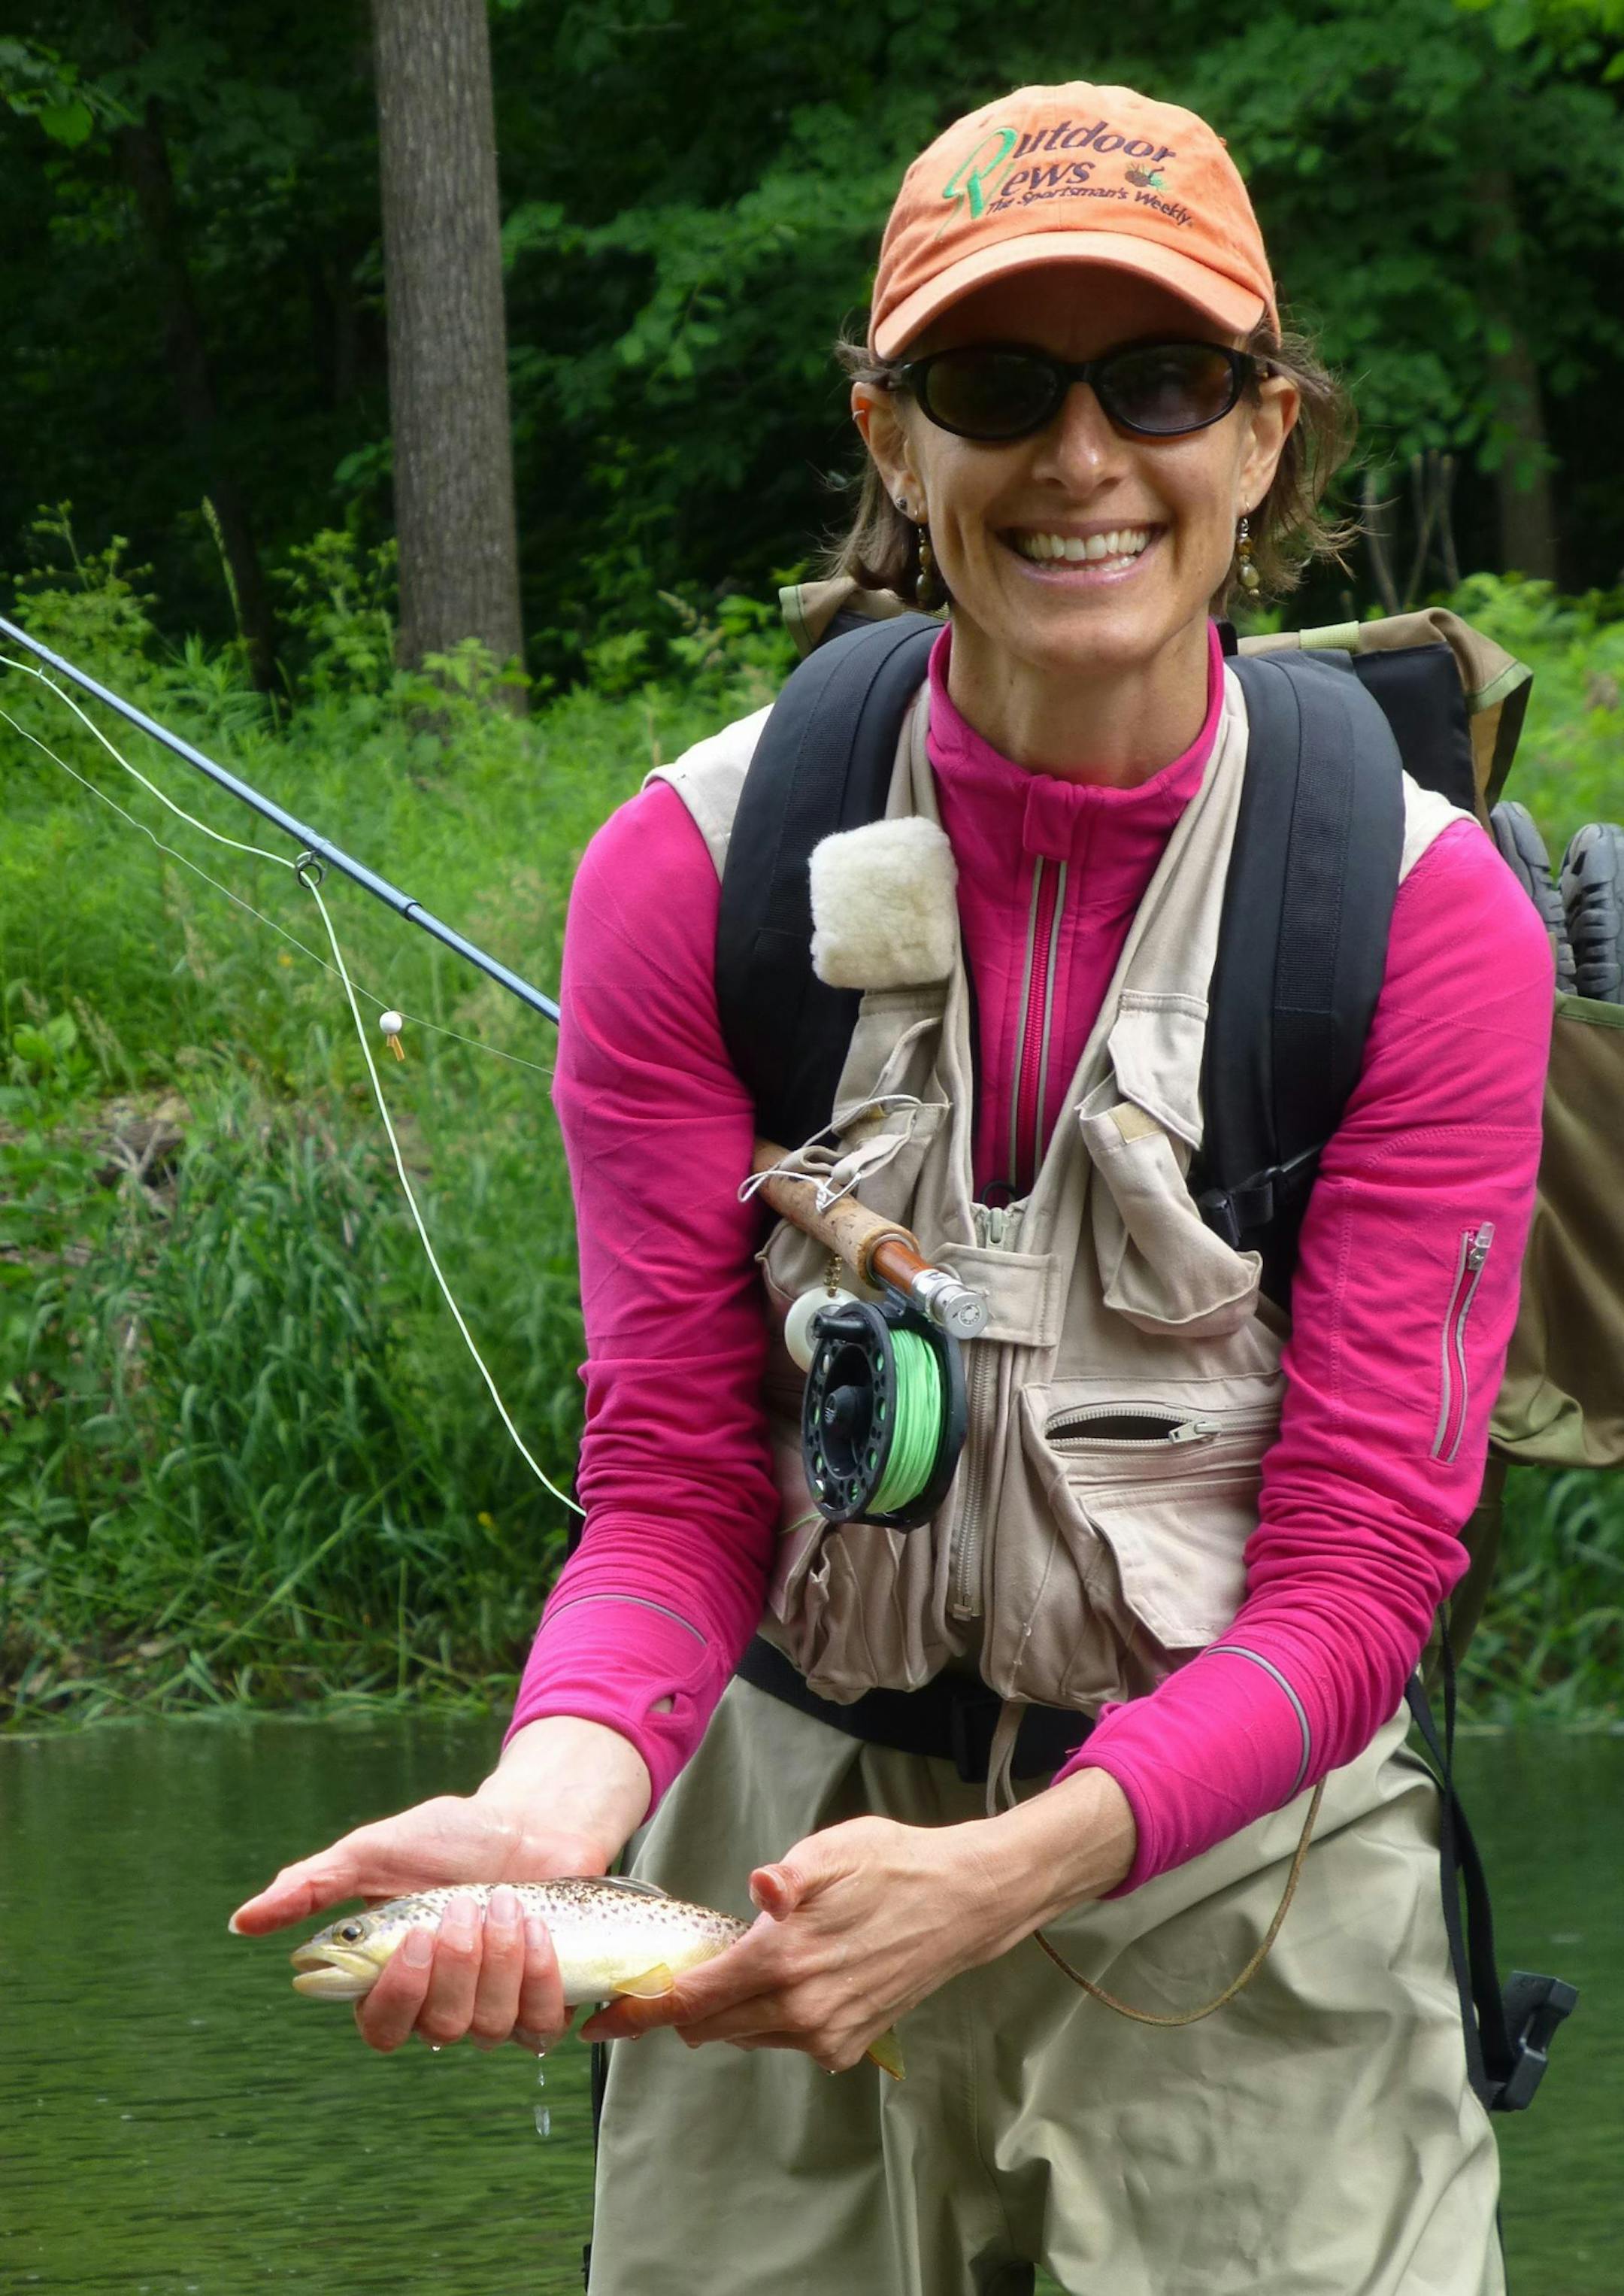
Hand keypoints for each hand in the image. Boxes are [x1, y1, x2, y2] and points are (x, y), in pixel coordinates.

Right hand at [230, 1714, 650, 2056]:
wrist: (528, 1820)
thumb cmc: (449, 1836)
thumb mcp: (374, 1851)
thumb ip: (311, 1886)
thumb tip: (242, 1921)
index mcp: (393, 1981)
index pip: (379, 2029)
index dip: (396, 1996)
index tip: (415, 1939)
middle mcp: (440, 2005)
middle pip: (437, 2029)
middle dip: (457, 1963)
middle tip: (464, 1906)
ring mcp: (493, 2009)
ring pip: (488, 2027)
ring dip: (499, 1959)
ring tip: (502, 1902)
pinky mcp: (541, 2001)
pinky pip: (538, 2024)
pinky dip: (539, 1976)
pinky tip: (534, 1929)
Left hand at [579, 1767, 1135, 2071]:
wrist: (963, 1903)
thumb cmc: (894, 1864)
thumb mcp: (835, 1850)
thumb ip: (790, 1877)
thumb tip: (762, 1888)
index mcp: (785, 1958)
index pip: (694, 1997)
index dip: (644, 2008)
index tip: (604, 2021)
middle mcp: (801, 2009)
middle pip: (711, 2025)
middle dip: (682, 2008)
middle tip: (661, 1986)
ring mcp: (826, 2034)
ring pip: (746, 2034)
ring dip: (728, 2010)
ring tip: (735, 1968)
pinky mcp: (848, 2044)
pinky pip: (785, 2039)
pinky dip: (770, 2018)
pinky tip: (786, 1979)